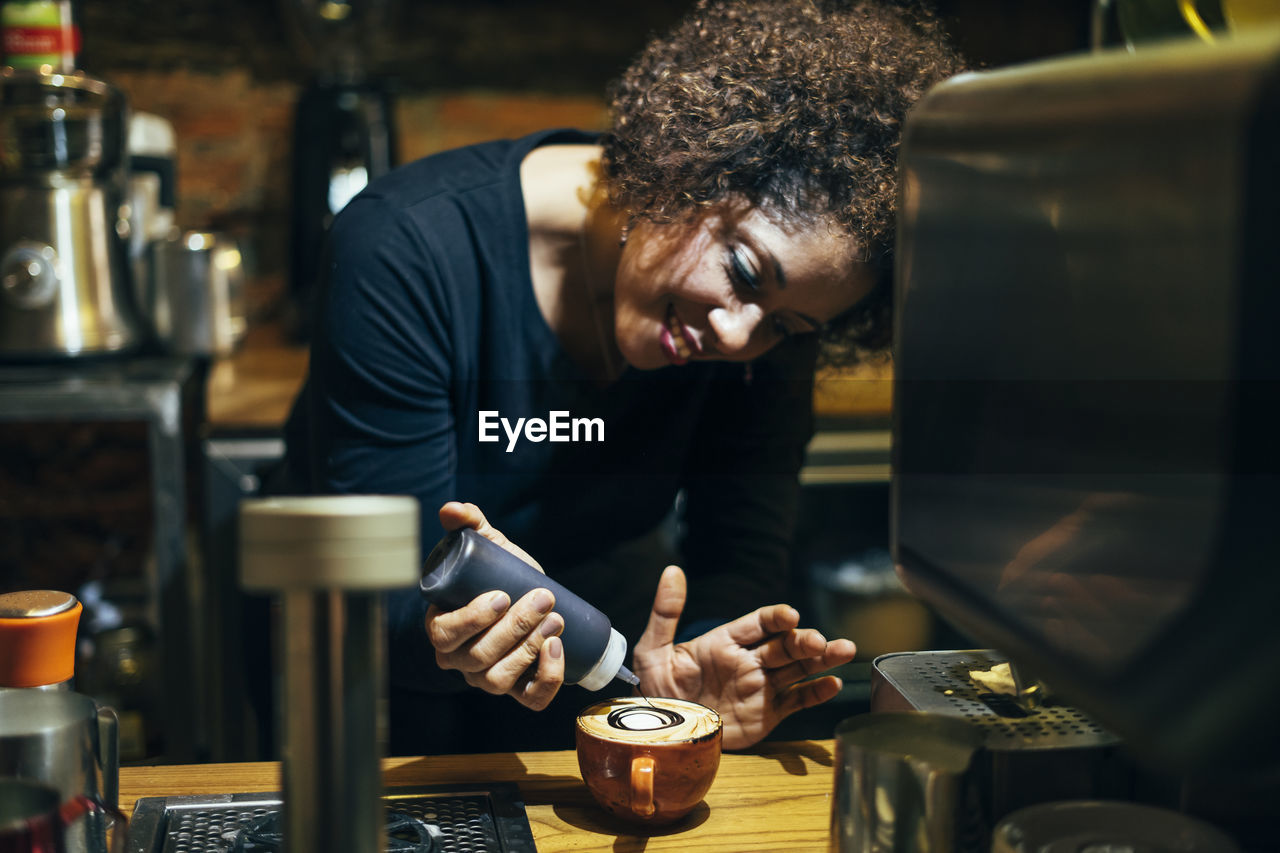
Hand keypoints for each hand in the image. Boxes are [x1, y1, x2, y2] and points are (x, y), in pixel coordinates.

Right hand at [423, 501, 564, 709]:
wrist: (528, 598)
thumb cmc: (497, 575)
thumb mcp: (485, 547)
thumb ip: (468, 523)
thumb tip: (451, 509)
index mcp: (442, 627)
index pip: (445, 634)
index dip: (471, 620)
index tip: (501, 596)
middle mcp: (459, 661)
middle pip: (477, 658)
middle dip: (514, 629)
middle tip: (543, 599)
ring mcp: (487, 679)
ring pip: (499, 680)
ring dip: (530, 649)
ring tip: (555, 620)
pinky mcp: (519, 690)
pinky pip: (530, 700)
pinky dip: (546, 680)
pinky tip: (557, 651)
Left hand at [631, 566, 855, 749]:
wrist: (659, 730)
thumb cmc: (655, 688)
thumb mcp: (654, 649)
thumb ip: (666, 612)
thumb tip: (671, 571)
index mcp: (725, 642)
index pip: (758, 623)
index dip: (776, 617)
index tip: (790, 616)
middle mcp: (748, 661)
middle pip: (784, 645)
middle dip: (804, 640)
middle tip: (819, 641)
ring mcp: (760, 687)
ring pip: (798, 668)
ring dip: (821, 659)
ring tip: (845, 650)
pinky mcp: (767, 714)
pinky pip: (796, 701)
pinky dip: (815, 694)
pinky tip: (832, 685)